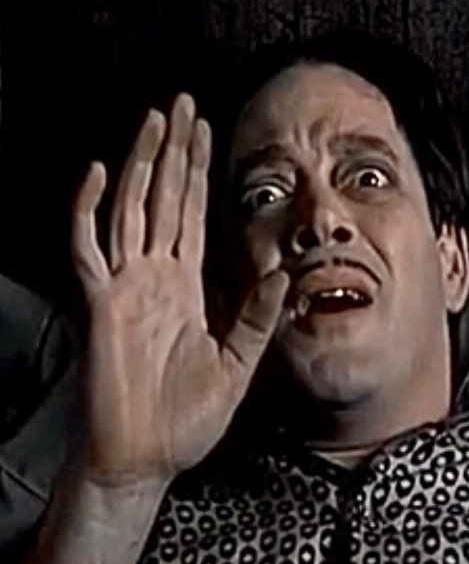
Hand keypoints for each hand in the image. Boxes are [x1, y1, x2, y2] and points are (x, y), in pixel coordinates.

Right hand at [72, 94, 288, 484]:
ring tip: (155, 121)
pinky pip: (89, 249)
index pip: (194, 217)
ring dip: (142, 165)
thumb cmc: (187, 418)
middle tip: (183, 105)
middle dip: (174, 153)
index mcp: (187, 289)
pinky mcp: (100, 306)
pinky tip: (102, 173)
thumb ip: (257, 318)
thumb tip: (284, 274)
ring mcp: (126, 288)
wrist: (147, 459)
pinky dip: (91, 211)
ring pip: (132, 211)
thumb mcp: (237, 364)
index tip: (207, 134)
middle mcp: (156, 279)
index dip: (199, 176)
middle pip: (166, 201)